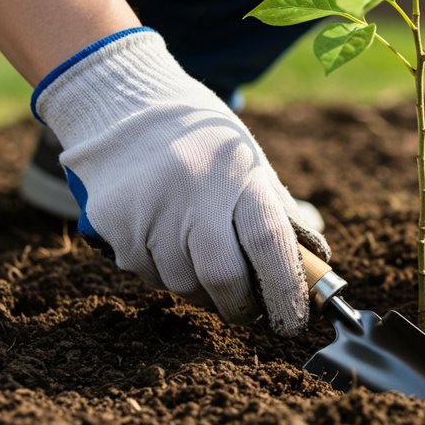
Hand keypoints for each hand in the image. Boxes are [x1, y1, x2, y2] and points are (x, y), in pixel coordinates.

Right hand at [32, 28, 327, 333]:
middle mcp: (192, 192)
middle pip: (222, 276)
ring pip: (181, 284)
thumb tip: (311, 269)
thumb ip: (279, 215)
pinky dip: (164, 272)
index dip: (285, 289)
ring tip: (203, 261)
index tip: (292, 319)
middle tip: (248, 310)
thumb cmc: (205, 143)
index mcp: (238, 175)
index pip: (269, 243)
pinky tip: (166, 242)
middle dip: (240, 305)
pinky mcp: (113, 222)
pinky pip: (146, 273)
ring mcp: (148, 209)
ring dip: (200, 289)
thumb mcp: (251, 164)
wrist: (128, 105)